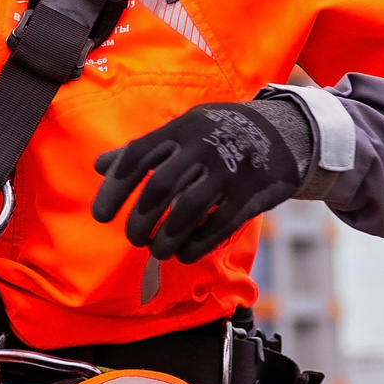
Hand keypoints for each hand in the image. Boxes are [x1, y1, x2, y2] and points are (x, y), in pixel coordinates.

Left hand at [90, 97, 310, 262]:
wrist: (284, 130)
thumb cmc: (218, 134)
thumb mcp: (182, 131)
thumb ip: (142, 150)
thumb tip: (99, 166)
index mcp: (180, 130)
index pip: (136, 159)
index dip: (114, 190)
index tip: (101, 216)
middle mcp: (202, 147)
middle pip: (159, 188)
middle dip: (140, 220)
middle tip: (133, 238)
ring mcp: (229, 170)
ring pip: (188, 210)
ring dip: (166, 237)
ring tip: (155, 251)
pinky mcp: (252, 193)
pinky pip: (220, 225)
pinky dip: (198, 245)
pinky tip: (184, 254)